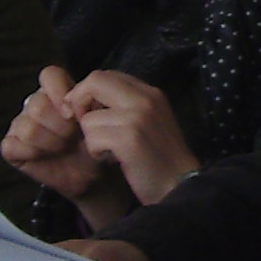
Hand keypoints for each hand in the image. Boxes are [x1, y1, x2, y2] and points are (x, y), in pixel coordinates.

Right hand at [1, 65, 89, 185]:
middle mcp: (35, 103)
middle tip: (72, 136)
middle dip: (61, 127)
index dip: (60, 94)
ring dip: (51, 143)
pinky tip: (44, 156)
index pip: (49, 75)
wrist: (89, 173)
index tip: (75, 115)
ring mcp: (20, 124)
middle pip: (38, 106)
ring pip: (29, 128)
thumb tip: (72, 98)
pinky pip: (12, 145)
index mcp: (56, 90)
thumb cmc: (93, 143)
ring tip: (62, 147)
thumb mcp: (98, 119)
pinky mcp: (10, 146)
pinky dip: (32, 154)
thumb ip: (89, 101)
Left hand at [69, 69, 201, 204]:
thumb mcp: (149, 121)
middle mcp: (145, 98)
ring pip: (88, 117)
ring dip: (91, 137)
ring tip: (108, 150)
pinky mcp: (129, 139)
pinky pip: (92, 138)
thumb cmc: (161, 158)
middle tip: (88, 127)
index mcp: (150, 93)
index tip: (88, 113)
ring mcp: (138, 117)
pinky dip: (95, 152)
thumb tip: (89, 98)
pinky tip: (110, 159)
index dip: (88, 92)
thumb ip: (126, 105)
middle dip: (79, 103)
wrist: (180, 185)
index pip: (106, 75)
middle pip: (95, 81)